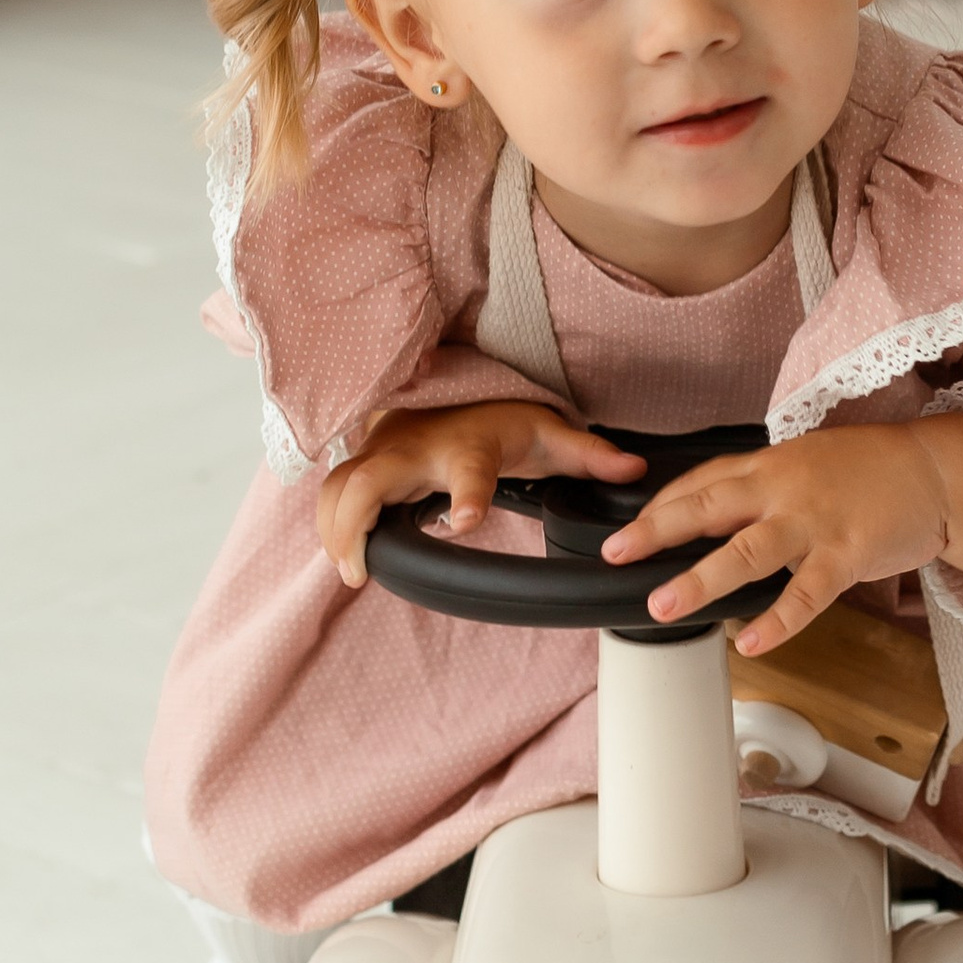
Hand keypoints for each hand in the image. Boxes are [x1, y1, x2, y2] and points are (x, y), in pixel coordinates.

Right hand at [317, 403, 645, 590]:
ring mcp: (386, 453)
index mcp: (470, 449)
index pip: (470, 473)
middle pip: (373, 480)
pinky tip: (340, 559)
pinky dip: (328, 523)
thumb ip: (591, 456)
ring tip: (350, 573)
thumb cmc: (504, 420)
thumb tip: (635, 471)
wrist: (463, 389)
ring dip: (335, 528)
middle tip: (360, 571)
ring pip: (341, 486)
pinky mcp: (366, 462)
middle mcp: (420, 449)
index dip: (468, 496)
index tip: (466, 521)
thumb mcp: (551, 436)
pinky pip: (333, 491)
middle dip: (358, 521)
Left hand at [598, 425, 962, 655]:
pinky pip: (806, 594)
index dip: (660, 506)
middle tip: (617, 553)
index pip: (701, 481)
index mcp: (769, 466)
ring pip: (747, 551)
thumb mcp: (807, 462)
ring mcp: (814, 522)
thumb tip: (715, 515)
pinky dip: (778, 620)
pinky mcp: (847, 554)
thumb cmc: (871, 470)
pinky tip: (751, 643)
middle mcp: (783, 489)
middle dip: (657, 531)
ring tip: (663, 606)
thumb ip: (762, 487)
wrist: (935, 472)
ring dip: (702, 580)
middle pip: (708, 506)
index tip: (628, 530)